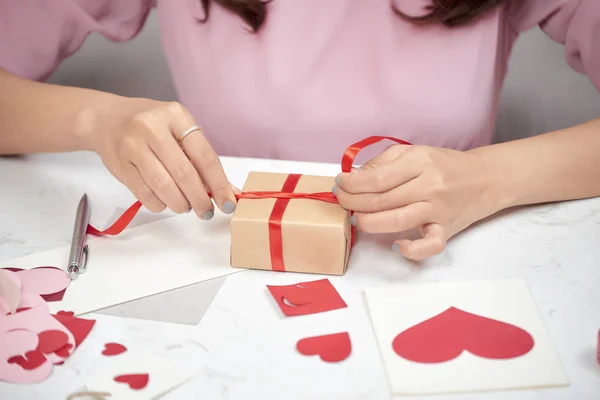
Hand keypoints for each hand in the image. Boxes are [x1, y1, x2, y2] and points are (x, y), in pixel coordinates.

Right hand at [81, 96, 235, 218]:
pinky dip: (159, 204)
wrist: (106, 119)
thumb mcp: (179, 131)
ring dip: (179, 203)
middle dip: (200, 199)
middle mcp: (153, 127)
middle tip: (206, 212)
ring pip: (163, 185)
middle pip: (184, 173)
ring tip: (185, 206)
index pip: (205, 155)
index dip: (219, 184)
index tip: (228, 203)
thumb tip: (228, 191)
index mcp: (176, 115)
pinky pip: (144, 193)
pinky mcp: (119, 163)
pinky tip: (164, 202)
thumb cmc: (151, 127)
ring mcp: (133, 145)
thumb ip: (201, 159)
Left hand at [333, 144, 498, 259]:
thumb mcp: (414, 153)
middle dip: (352, 202)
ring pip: (396, 221)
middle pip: (381, 200)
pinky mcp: (447, 230)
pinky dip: (411, 250)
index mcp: (419, 162)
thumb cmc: (444, 165)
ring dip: (368, 223)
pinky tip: (396, 245)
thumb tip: (354, 177)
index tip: (340, 184)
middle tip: (341, 201)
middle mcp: (429, 185)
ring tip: (356, 218)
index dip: (352, 184)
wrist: (485, 178)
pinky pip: (429, 246)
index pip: (376, 178)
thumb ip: (383, 162)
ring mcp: (438, 210)